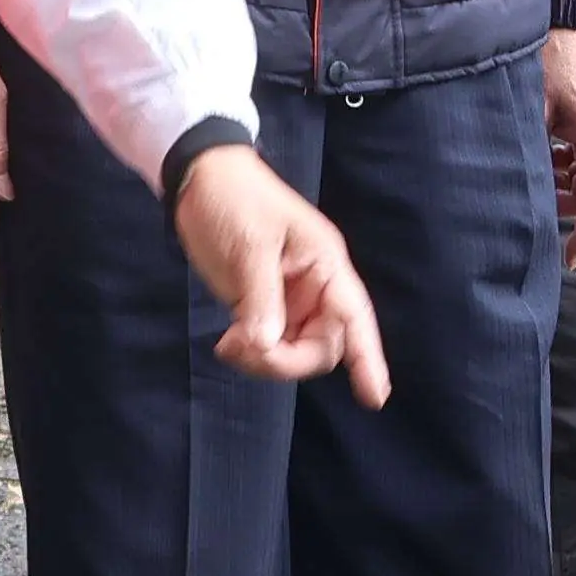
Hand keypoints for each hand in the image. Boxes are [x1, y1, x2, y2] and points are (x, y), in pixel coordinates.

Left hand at [174, 146, 390, 404]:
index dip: (368, 358)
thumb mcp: (251, 246)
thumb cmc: (235, 199)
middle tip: (243, 349)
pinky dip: (251, 353)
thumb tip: (266, 346)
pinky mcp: (263, 307)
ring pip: (294, 352)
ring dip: (265, 361)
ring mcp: (290, 300)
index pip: (354, 317)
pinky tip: (227, 343)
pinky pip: (269, 346)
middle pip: (321, 347)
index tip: (375, 397)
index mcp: (325, 265)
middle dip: (287, 361)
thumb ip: (262, 299)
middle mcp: (315, 287)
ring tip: (228, 343)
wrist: (200, 178)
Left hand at [542, 27, 575, 270]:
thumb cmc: (547, 59)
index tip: (567, 259)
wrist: (566, 22)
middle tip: (533, 204)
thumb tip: (520, 191)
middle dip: (565, 205)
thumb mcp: (532, 110)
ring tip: (535, 174)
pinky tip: (545, 153)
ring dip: (564, 183)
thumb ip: (532, 153)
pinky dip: (567, 164)